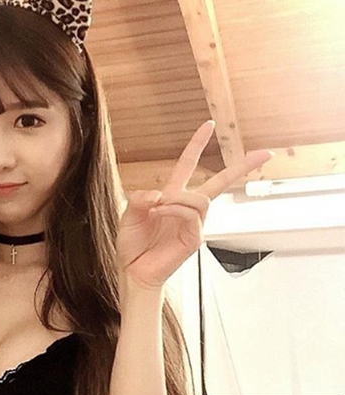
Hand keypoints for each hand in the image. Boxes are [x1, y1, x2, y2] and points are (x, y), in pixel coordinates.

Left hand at [116, 120, 273, 290]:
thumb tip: (160, 192)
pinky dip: (175, 209)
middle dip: (242, 167)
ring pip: (201, 199)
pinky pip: (192, 215)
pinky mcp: (195, 239)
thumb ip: (140, 199)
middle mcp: (186, 207)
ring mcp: (194, 224)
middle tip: (266, 154)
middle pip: (220, 182)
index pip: (188, 164)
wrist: (132, 270)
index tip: (209, 124)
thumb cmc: (132, 243)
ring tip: (158, 207)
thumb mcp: (129, 213)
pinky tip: (161, 212)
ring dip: (178, 198)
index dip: (197, 144)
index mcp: (171, 196)